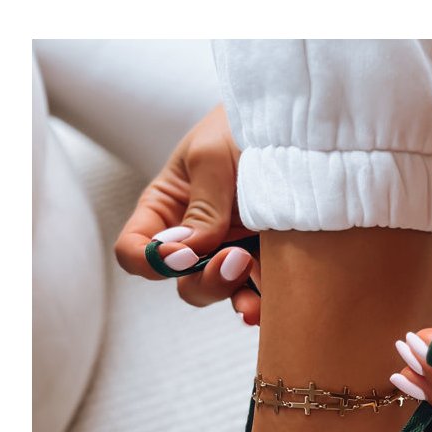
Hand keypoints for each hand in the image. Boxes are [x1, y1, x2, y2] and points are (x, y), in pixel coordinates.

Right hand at [113, 105, 262, 322]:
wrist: (296, 123)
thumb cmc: (241, 126)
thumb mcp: (213, 156)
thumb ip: (202, 206)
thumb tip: (190, 252)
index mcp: (166, 209)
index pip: (134, 251)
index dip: (149, 261)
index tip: (182, 254)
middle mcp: (195, 237)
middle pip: (181, 280)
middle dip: (204, 279)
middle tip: (236, 258)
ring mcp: (231, 251)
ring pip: (221, 292)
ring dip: (235, 298)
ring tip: (255, 291)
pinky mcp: (268, 259)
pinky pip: (260, 292)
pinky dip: (263, 304)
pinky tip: (268, 308)